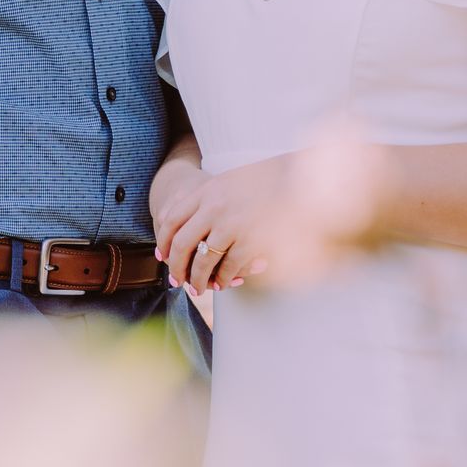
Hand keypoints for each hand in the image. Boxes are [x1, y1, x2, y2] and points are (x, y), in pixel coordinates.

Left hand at [154, 152, 310, 294]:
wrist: (304, 178)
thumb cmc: (271, 179)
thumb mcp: (233, 180)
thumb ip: (211, 198)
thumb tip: (190, 220)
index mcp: (207, 190)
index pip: (172, 218)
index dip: (163, 241)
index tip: (162, 255)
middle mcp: (214, 206)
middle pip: (182, 244)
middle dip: (176, 267)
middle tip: (177, 280)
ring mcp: (231, 224)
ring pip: (202, 261)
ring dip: (198, 279)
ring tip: (198, 288)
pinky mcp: (250, 240)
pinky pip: (227, 267)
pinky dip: (223, 279)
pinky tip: (225, 282)